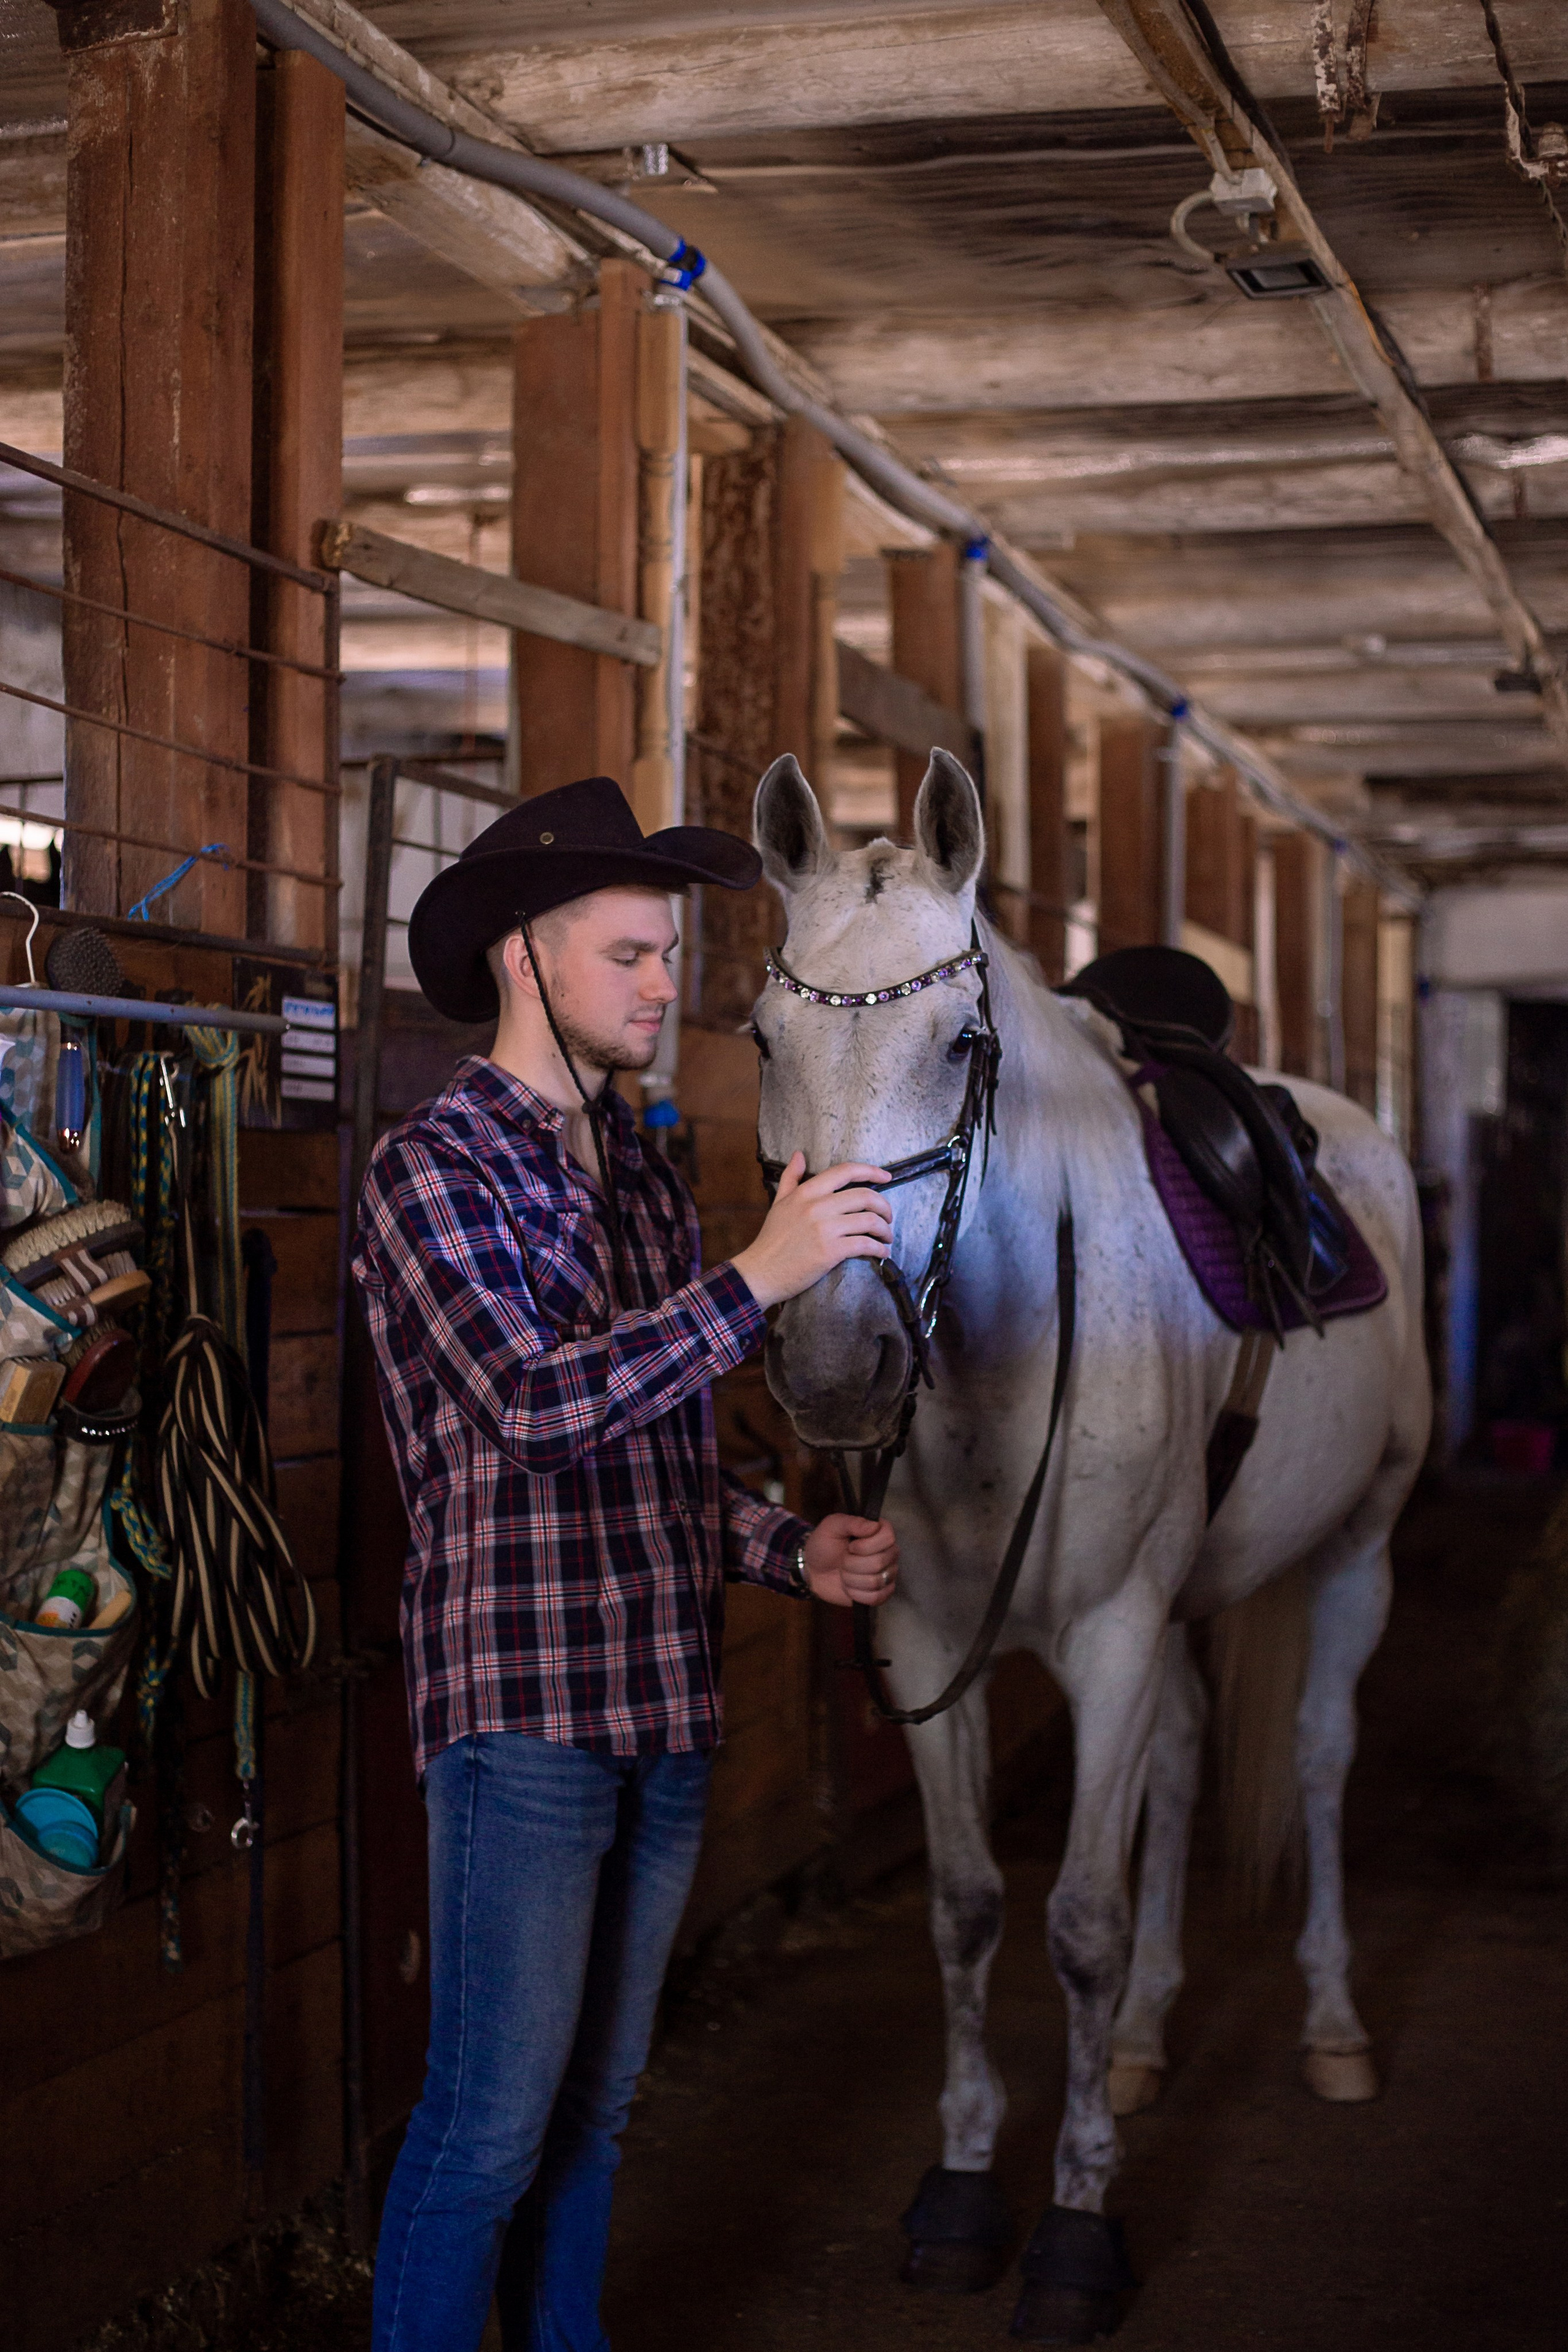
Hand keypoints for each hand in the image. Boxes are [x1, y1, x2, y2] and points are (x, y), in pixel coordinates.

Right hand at [732, 1153, 893, 1309]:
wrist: (760, 1273)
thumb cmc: (771, 1240)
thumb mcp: (779, 1203)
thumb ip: (791, 1178)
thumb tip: (799, 1154)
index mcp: (806, 1193)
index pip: (845, 1172)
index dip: (871, 1171)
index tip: (886, 1176)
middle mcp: (817, 1206)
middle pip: (865, 1196)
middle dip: (884, 1206)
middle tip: (888, 1217)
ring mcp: (824, 1229)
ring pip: (869, 1221)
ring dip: (885, 1229)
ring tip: (887, 1236)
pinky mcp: (830, 1251)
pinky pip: (865, 1244)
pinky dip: (879, 1248)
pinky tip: (881, 1252)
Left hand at [801, 1512, 899, 1607]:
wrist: (814, 1570)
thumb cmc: (823, 1545)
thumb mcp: (832, 1527)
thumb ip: (852, 1522)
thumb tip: (874, 1526)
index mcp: (879, 1532)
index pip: (888, 1537)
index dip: (866, 1545)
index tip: (851, 1546)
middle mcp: (888, 1552)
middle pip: (880, 1562)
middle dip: (852, 1564)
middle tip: (843, 1560)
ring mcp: (887, 1574)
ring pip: (876, 1581)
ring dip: (851, 1579)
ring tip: (844, 1573)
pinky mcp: (881, 1593)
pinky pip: (876, 1597)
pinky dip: (857, 1594)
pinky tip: (849, 1587)